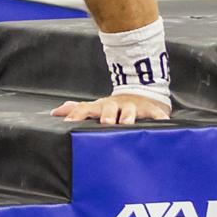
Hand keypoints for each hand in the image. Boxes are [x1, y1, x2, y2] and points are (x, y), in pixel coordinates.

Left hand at [51, 92, 172, 124]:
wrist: (139, 93)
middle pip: (110, 107)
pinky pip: (154, 113)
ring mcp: (133, 106)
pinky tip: (161, 121)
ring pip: (130, 110)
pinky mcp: (149, 109)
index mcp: (101, 106)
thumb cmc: (113, 107)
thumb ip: (77, 110)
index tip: (68, 123)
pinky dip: (158, 116)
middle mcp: (116, 105)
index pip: (86, 108)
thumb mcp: (96, 107)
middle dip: (107, 115)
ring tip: (127, 123)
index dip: (76, 114)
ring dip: (128, 116)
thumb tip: (55, 112)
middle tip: (105, 123)